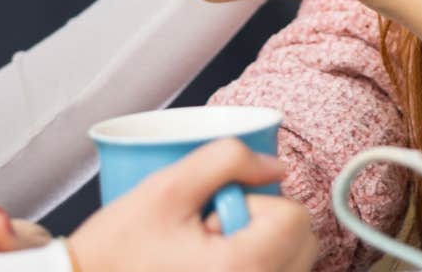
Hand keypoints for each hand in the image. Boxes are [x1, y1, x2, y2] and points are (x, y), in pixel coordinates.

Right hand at [67, 138, 315, 271]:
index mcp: (244, 268)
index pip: (295, 217)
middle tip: (212, 231)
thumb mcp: (166, 187)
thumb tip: (275, 165)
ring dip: (261, 249)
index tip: (215, 213)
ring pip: (291, 265)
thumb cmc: (119, 248)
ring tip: (208, 254)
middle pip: (302, 244)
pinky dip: (255, 267)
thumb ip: (227, 159)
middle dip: (265, 227)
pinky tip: (212, 268)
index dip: (257, 203)